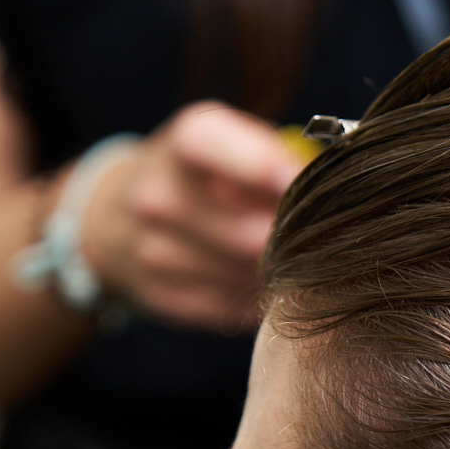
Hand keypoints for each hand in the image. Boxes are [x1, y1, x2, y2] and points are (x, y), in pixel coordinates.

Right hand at [81, 103, 301, 331]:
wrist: (121, 214)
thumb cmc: (204, 172)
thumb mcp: (233, 140)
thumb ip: (279, 156)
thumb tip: (328, 191)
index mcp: (184, 142)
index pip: (216, 147)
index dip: (264, 168)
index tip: (298, 184)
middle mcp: (158, 196)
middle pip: (248, 235)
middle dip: (292, 241)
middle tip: (320, 238)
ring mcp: (152, 251)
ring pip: (245, 277)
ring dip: (279, 273)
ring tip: (287, 257)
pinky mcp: (159, 296)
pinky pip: (231, 308)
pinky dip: (256, 299)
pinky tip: (260, 281)